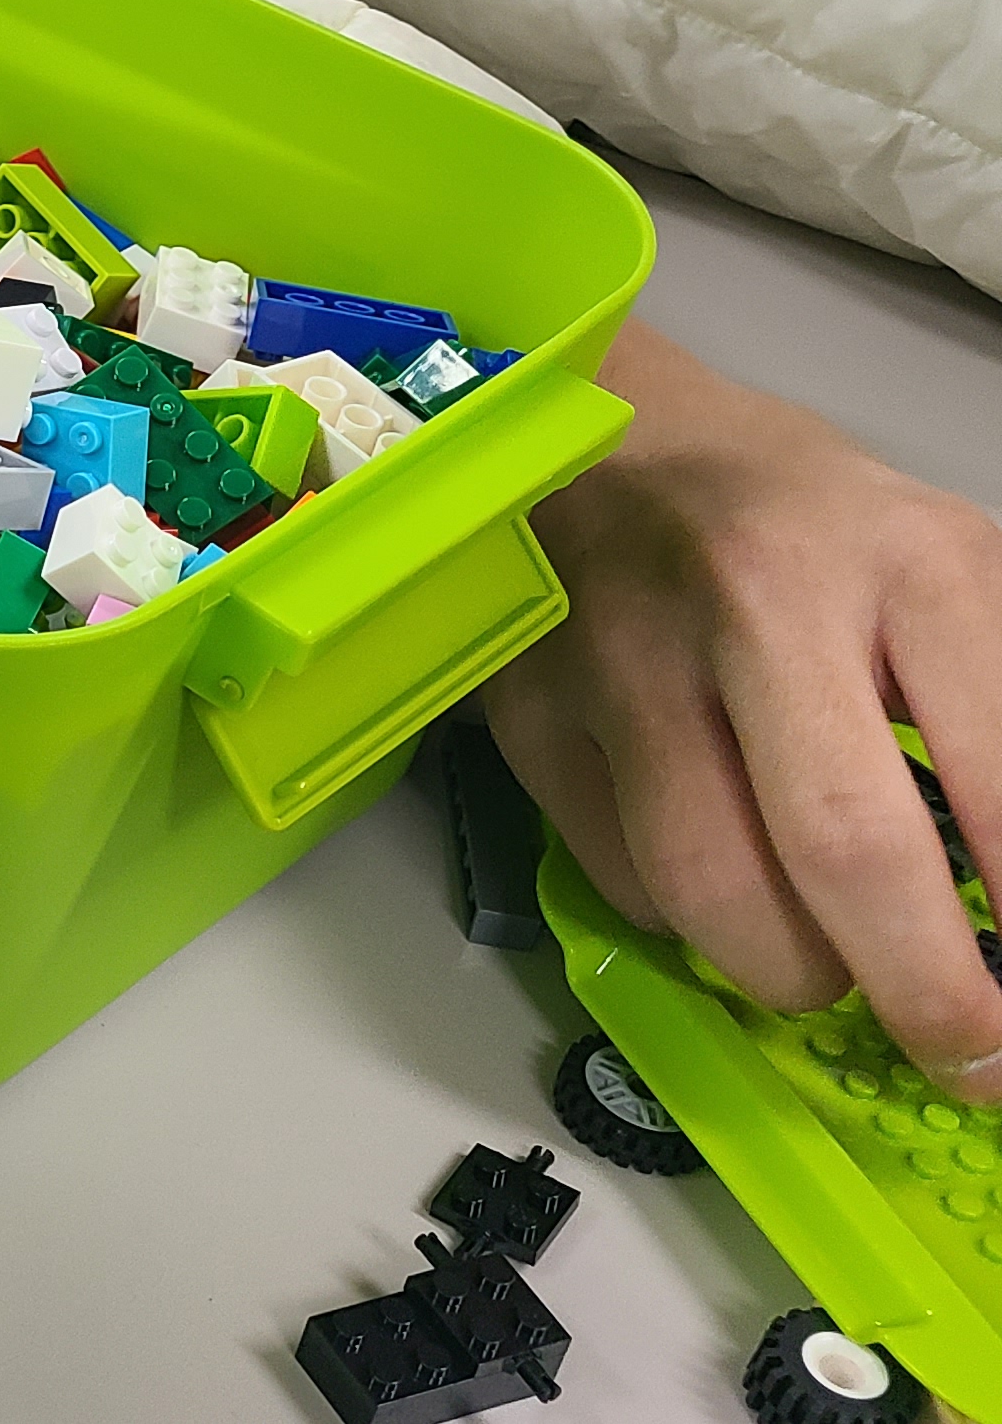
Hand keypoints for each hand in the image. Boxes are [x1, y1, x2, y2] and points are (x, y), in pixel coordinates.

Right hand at [490, 321, 1001, 1096]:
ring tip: (828, 965)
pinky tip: (718, 876)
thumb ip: (992, 720)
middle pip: (846, 851)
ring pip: (713, 893)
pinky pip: (622, 879)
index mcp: (906, 564)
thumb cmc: (810, 522)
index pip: (998, 778)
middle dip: (926, 994)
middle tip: (969, 1054)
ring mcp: (624, 657)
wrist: (610, 432)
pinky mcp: (531, 709)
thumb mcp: (947, 579)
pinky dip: (685, 919)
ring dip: (794, 972)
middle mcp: (759, 603)